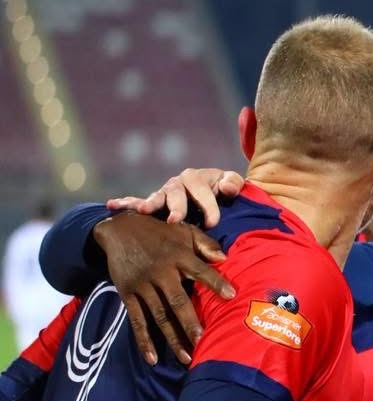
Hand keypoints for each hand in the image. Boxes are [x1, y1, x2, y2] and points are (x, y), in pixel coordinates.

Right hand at [92, 213, 235, 364]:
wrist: (119, 229)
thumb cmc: (160, 232)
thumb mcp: (183, 231)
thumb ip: (205, 244)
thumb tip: (225, 258)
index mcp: (178, 256)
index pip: (200, 270)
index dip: (215, 282)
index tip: (231, 295)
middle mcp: (160, 272)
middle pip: (177, 300)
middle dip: (190, 322)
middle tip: (202, 341)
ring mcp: (142, 284)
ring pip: (159, 315)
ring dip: (172, 337)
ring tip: (186, 357)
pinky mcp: (128, 294)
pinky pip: (137, 320)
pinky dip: (144, 340)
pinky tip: (152, 358)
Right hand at [107, 168, 244, 225]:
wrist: (212, 190)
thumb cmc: (222, 190)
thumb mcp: (230, 183)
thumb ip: (232, 182)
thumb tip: (227, 187)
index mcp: (196, 178)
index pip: (202, 190)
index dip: (208, 206)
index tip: (213, 223)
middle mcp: (177, 184)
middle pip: (175, 193)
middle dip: (176, 206)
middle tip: (175, 220)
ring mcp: (164, 193)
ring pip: (156, 198)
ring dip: (149, 204)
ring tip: (144, 211)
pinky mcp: (155, 204)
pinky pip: (137, 202)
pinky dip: (125, 203)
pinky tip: (112, 205)